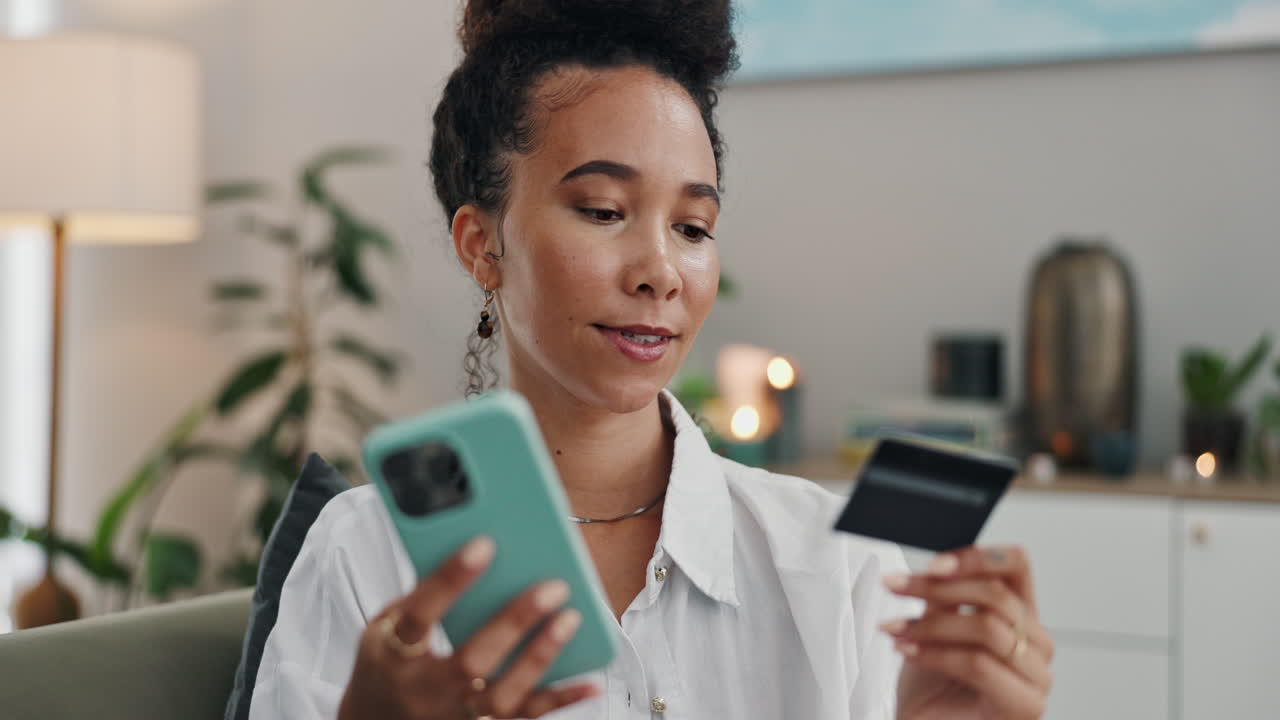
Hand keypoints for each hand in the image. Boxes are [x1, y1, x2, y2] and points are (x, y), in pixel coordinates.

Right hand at [338, 537, 598, 719]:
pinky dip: (560, 699)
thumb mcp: (384, 625)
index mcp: (390, 655)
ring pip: (501, 697)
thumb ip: (423, 593)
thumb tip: (476, 544)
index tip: (485, 543)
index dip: (449, 580)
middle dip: (514, 622)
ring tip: (571, 619)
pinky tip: (591, 680)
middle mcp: (423, 692)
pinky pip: (524, 718)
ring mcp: (453, 717)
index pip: (419, 615)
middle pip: (470, 661)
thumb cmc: (387, 662)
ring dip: (540, 658)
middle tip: (554, 586)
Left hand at [882, 546, 1053, 719]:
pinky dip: (935, 654)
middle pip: (998, 596)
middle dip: (937, 588)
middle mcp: (1035, 644)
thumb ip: (945, 597)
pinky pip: (979, 664)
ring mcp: (1036, 677)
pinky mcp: (1025, 706)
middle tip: (896, 588)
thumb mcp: (935, 629)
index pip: (1016, 566)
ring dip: (931, 624)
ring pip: (987, 627)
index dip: (977, 557)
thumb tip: (939, 565)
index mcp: (1020, 617)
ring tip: (897, 629)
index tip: (933, 564)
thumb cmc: (932, 691)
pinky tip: (908, 651)